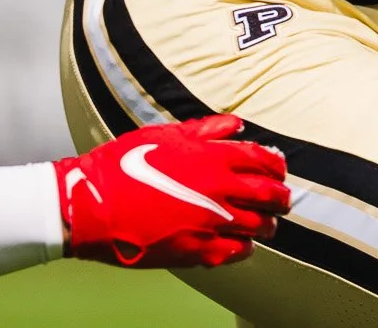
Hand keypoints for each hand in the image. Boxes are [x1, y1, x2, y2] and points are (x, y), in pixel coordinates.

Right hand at [54, 115, 289, 268]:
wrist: (96, 202)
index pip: (263, 160)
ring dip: (266, 223)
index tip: (278, 169)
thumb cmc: (125, 164)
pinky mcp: (200, 251)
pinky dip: (245, 247)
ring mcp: (212, 223)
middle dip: (280, 197)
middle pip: (270, 195)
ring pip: (259, 226)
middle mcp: (219, 190)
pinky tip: (241, 243)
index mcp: (213, 158)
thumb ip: (206, 129)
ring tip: (264, 223)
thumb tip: (237, 124)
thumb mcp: (165, 135)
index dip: (276, 165)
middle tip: (281, 199)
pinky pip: (239, 252)